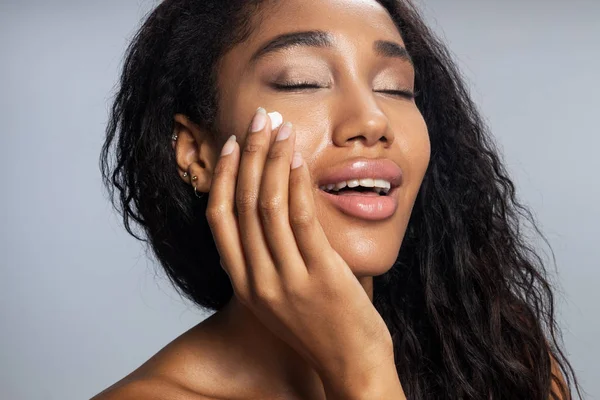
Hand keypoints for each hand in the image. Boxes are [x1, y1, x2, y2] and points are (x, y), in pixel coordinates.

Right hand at [206, 107, 396, 392]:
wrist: (352, 368)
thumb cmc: (320, 329)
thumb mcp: (281, 299)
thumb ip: (270, 261)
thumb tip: (271, 215)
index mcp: (244, 285)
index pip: (219, 219)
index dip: (222, 177)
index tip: (229, 144)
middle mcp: (259, 281)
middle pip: (242, 203)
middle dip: (247, 154)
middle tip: (255, 119)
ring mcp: (287, 279)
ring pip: (267, 206)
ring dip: (271, 160)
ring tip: (278, 127)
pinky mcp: (320, 276)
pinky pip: (301, 220)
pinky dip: (296, 184)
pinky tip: (297, 158)